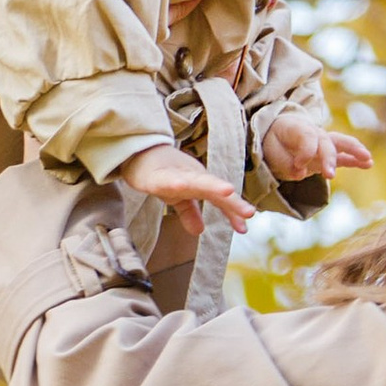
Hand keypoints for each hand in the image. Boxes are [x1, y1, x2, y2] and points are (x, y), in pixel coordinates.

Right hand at [120, 142, 252, 237]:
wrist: (136, 154)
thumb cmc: (161, 173)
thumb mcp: (177, 197)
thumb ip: (189, 212)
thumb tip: (199, 231)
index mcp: (199, 184)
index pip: (220, 199)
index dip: (232, 212)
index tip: (244, 228)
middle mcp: (191, 178)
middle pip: (215, 189)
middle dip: (232, 201)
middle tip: (249, 212)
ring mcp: (175, 175)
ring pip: (195, 181)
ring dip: (211, 186)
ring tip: (227, 191)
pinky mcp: (155, 176)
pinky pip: (165, 180)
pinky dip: (173, 182)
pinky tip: (180, 186)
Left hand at [257, 114, 373, 184]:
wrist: (275, 135)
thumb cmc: (271, 142)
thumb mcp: (270, 151)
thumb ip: (284, 162)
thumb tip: (301, 173)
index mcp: (297, 128)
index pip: (307, 138)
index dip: (304, 153)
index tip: (298, 166)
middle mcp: (313, 132)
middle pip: (325, 141)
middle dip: (329, 158)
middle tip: (329, 175)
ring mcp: (323, 142)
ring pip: (340, 143)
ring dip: (354, 151)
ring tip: (368, 160)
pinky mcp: (328, 154)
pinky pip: (344, 155)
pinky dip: (356, 159)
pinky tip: (369, 164)